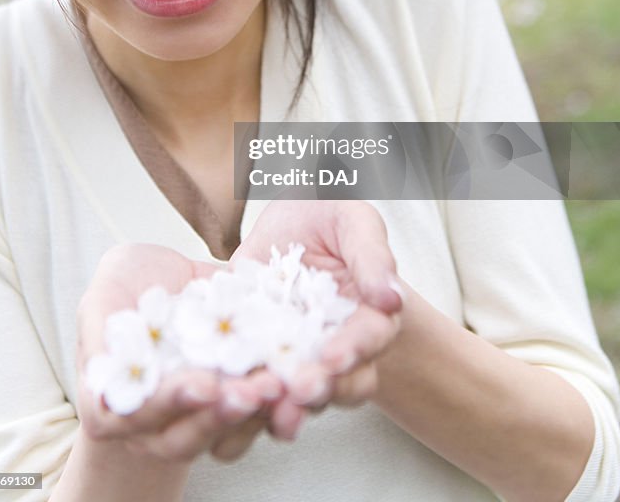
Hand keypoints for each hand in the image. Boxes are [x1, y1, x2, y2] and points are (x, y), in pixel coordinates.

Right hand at [76, 243, 281, 462]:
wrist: (164, 283)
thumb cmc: (125, 288)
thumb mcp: (103, 297)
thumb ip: (99, 329)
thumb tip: (103, 360)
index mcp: (116, 402)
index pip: (137, 415)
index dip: (170, 403)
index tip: (202, 383)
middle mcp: (157, 421)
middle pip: (185, 437)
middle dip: (220, 416)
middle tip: (250, 391)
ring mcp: (199, 414)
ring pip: (226, 435)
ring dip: (254, 416)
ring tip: (277, 385)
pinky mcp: (238, 398)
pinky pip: (259, 414)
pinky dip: (280, 402)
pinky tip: (299, 379)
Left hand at [231, 201, 402, 436]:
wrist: (287, 217)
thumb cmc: (329, 212)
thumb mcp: (353, 220)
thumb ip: (372, 255)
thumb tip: (391, 299)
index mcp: (368, 316)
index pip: (369, 340)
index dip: (354, 350)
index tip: (335, 358)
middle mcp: (335, 344)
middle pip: (338, 381)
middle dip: (320, 389)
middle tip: (300, 390)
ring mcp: (295, 355)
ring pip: (297, 396)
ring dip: (283, 407)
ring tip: (266, 404)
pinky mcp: (256, 354)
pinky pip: (253, 384)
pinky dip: (243, 397)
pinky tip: (227, 397)